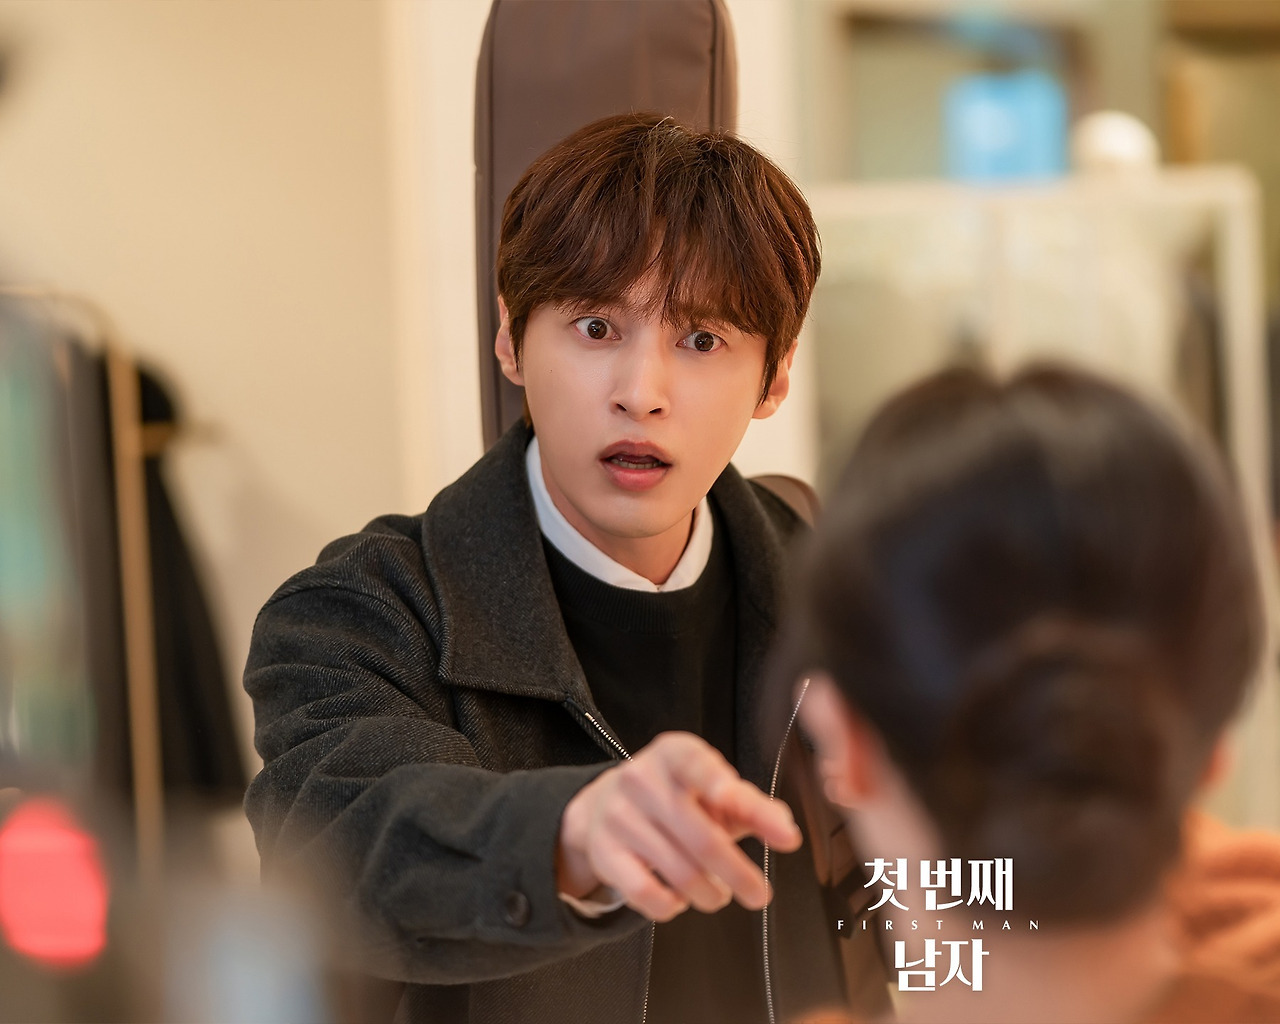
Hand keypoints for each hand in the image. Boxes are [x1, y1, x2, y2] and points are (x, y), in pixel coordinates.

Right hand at [556, 731, 802, 921]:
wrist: (604, 805)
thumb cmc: (675, 797)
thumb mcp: (712, 789)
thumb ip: (751, 806)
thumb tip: (786, 831)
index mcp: (674, 754)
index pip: (696, 763)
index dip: (716, 781)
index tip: (733, 800)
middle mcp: (642, 779)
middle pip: (702, 838)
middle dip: (739, 874)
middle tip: (759, 894)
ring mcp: (619, 816)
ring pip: (680, 873)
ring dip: (711, 894)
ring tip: (718, 894)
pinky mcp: (604, 852)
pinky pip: (646, 893)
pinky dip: (672, 906)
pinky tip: (680, 899)